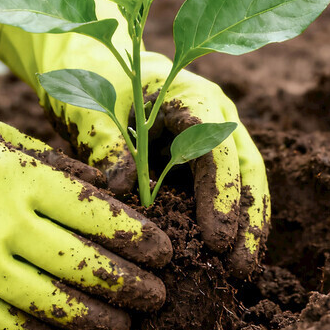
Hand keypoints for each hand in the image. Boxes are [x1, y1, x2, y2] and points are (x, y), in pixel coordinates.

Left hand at [0, 0, 269, 277]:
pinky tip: (222, 259)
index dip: (221, 194)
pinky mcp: (194, 156)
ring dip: (245, 224)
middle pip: (243, 167)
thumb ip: (105, 138)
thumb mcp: (89, 102)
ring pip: (241, 181)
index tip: (217, 237)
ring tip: (241, 274)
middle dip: (248, 218)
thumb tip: (121, 185)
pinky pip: (218, 190)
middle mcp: (211, 114)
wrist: (81, 55)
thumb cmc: (85, 72)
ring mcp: (208, 135)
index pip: (216, 147)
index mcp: (190, 94)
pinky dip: (224, 221)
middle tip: (240, 268)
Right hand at [0, 42, 170, 329]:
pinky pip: (5, 326)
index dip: (135, 237)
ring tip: (125, 326)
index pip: (94, 213)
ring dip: (95, 320)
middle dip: (128, 285)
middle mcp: (0, 221)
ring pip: (49, 303)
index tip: (164, 252)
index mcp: (20, 176)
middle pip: (80, 264)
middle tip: (158, 297)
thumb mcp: (6, 140)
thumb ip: (58, 168)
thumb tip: (115, 195)